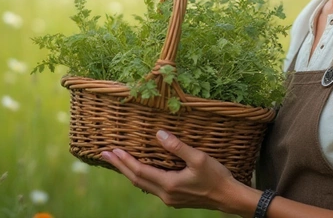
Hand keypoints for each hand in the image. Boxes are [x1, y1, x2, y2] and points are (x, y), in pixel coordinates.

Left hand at [101, 130, 240, 209]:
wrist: (228, 197)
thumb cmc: (216, 176)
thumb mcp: (198, 158)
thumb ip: (177, 146)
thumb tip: (158, 134)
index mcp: (169, 184)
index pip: (139, 171)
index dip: (125, 160)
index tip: (112, 150)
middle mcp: (165, 194)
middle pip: (136, 180)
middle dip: (120, 166)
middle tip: (105, 154)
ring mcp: (169, 198)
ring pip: (142, 185)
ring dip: (129, 171)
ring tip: (118, 161)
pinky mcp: (174, 198)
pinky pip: (151, 187)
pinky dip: (141, 176)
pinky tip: (140, 170)